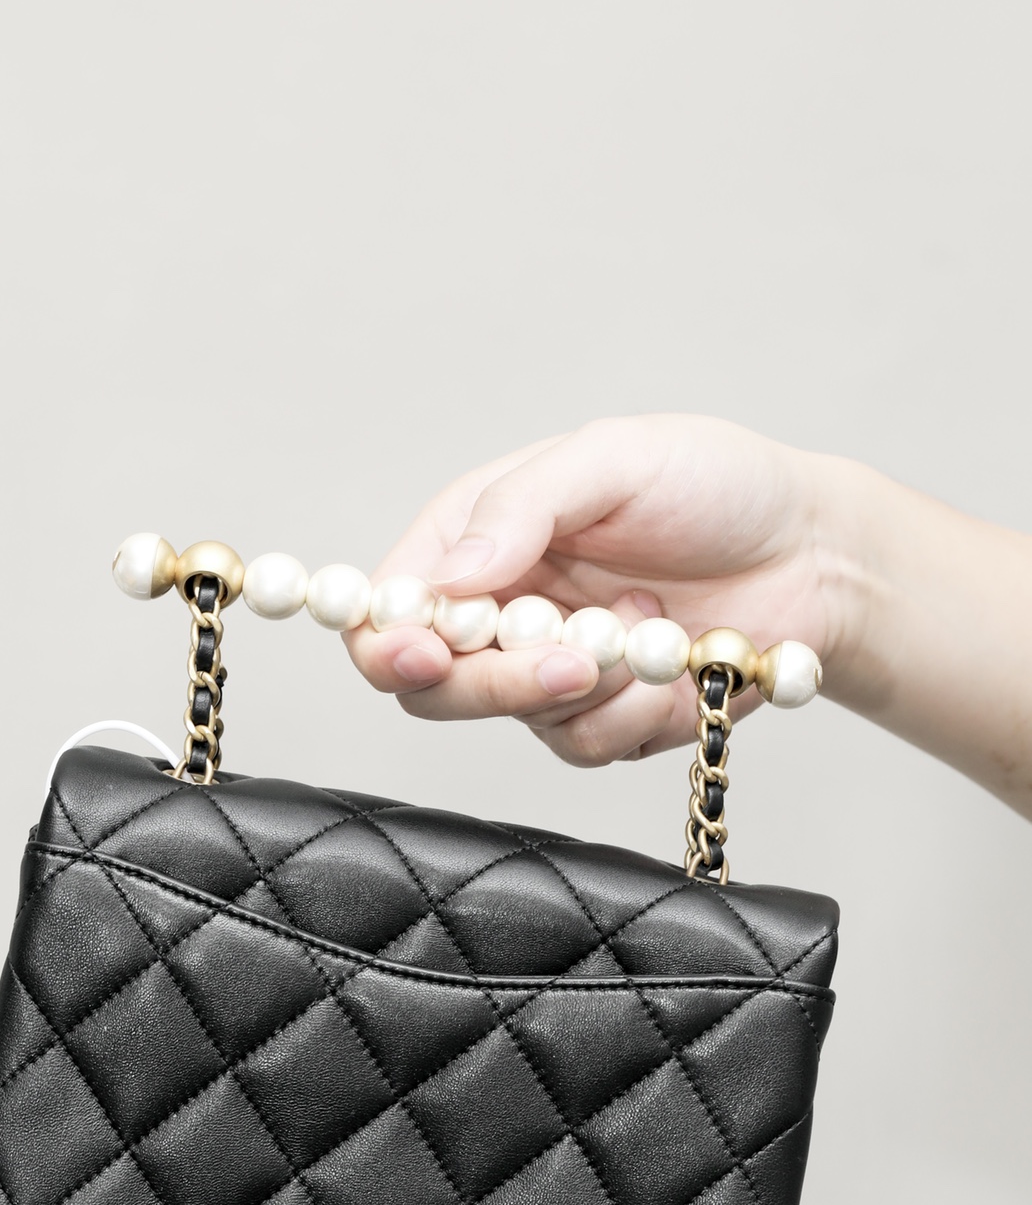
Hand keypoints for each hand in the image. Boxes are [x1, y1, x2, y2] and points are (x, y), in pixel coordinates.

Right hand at [344, 415, 845, 764]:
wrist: (817, 552)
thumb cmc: (716, 483)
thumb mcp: (614, 458)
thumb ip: (520, 507)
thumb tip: (448, 575)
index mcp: (477, 539)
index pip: (389, 609)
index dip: (387, 641)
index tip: (423, 653)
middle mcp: (500, 612)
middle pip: (434, 687)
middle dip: (498, 682)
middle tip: (572, 659)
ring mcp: (549, 673)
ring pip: (518, 722)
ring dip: (590, 688)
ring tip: (652, 630)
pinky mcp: (605, 721)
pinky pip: (588, 746)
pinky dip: (636, 710)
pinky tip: (677, 659)